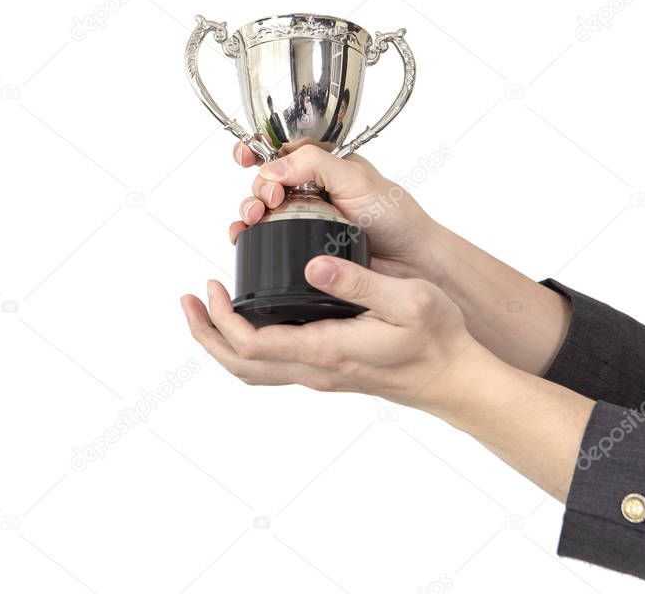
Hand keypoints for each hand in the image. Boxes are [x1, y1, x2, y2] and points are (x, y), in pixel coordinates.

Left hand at [180, 254, 482, 410]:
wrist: (455, 379)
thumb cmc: (437, 340)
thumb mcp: (406, 299)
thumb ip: (358, 280)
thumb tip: (314, 264)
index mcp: (326, 349)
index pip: (252, 345)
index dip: (221, 320)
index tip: (212, 287)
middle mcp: (316, 368)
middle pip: (240, 365)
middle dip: (206, 335)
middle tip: (189, 302)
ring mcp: (321, 374)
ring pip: (254, 370)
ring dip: (223, 343)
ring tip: (208, 310)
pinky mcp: (330, 369)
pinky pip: (274, 365)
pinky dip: (248, 345)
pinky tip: (254, 319)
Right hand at [230, 142, 438, 279]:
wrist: (410, 262)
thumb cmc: (396, 217)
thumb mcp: (356, 178)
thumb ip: (315, 165)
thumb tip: (273, 167)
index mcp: (324, 166)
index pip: (282, 151)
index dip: (259, 151)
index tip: (245, 157)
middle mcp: (311, 191)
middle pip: (266, 182)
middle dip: (258, 186)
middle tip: (270, 198)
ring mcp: (305, 220)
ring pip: (262, 210)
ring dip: (249, 210)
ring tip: (255, 217)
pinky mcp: (302, 248)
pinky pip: (268, 239)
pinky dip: (249, 235)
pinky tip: (245, 235)